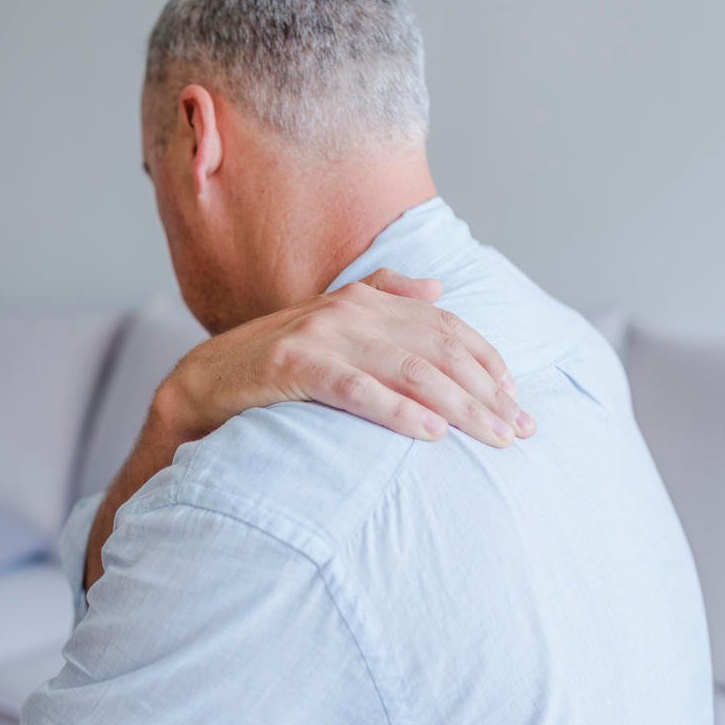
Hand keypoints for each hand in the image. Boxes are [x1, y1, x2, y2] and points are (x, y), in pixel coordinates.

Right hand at [156, 268, 532, 447]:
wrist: (204, 382)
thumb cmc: (274, 363)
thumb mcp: (331, 324)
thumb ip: (384, 297)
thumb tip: (439, 288)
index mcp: (363, 299)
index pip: (444, 325)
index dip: (486, 361)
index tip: (517, 399)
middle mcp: (348, 311)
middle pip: (436, 349)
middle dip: (485, 391)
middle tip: (519, 430)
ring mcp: (320, 335)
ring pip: (409, 369)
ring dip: (459, 407)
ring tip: (492, 437)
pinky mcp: (293, 365)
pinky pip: (357, 389)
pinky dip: (398, 410)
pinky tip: (430, 433)